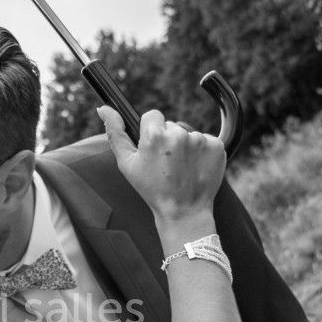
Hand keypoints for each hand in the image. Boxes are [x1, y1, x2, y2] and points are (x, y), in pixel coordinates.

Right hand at [98, 106, 224, 222]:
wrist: (183, 212)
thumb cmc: (152, 189)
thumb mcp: (127, 164)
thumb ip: (115, 133)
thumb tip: (103, 109)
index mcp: (154, 135)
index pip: (152, 116)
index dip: (151, 133)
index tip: (154, 150)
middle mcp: (179, 133)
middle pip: (171, 125)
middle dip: (168, 140)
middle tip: (167, 165)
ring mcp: (200, 140)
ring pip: (188, 134)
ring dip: (185, 147)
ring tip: (181, 169)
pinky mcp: (217, 146)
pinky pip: (206, 141)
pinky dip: (202, 153)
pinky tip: (195, 169)